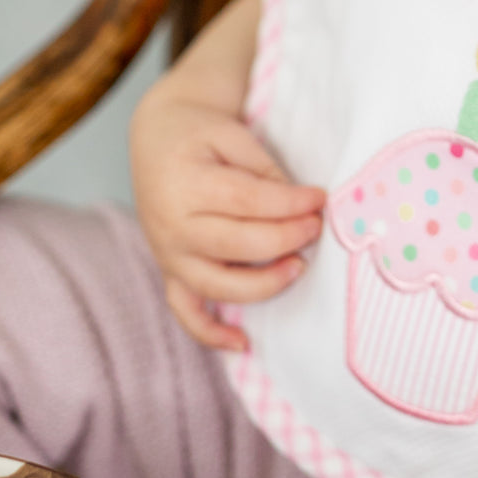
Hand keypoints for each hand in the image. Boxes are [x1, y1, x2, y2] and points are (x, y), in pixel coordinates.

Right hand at [130, 90, 325, 351]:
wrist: (156, 139)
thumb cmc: (199, 135)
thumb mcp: (231, 135)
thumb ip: (264, 171)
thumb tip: (301, 207)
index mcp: (185, 184)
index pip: (249, 202)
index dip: (291, 203)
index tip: (321, 198)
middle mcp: (171, 226)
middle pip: (239, 245)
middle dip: (287, 238)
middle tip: (318, 227)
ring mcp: (168, 255)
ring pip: (218, 285)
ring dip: (264, 284)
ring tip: (299, 268)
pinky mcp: (170, 272)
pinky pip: (186, 312)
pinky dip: (211, 333)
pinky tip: (243, 342)